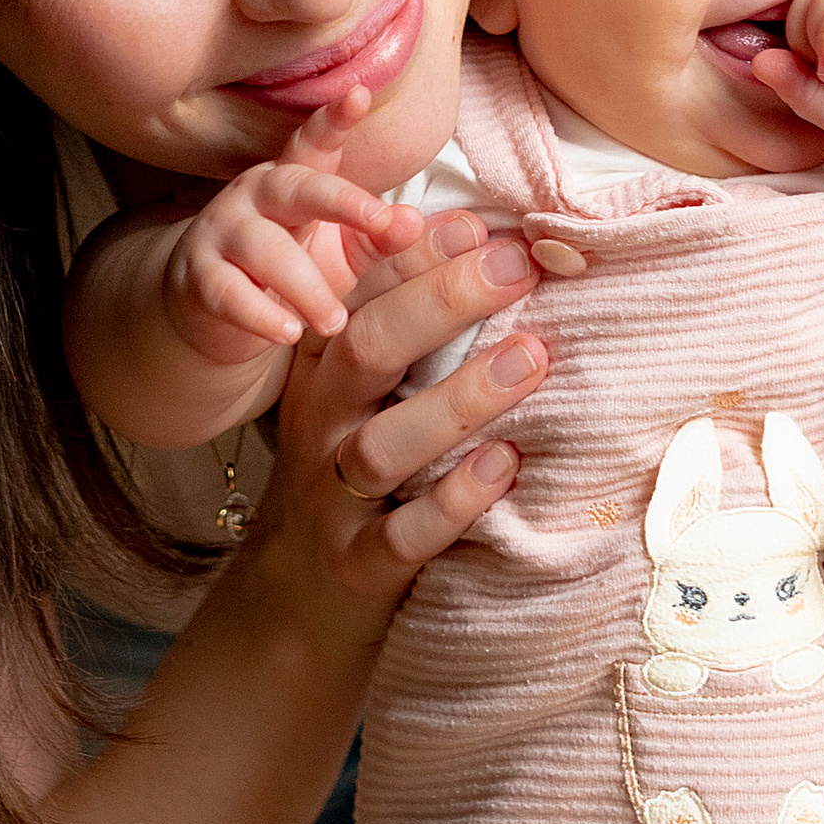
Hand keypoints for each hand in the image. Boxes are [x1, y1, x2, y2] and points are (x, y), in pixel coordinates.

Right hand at [160, 97, 426, 363]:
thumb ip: (379, 238)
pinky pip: (228, 293)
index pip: (316, 143)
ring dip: (306, 285)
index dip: (335, 119)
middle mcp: (256, 194)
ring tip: (335, 321)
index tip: (361, 95)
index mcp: (296, 178)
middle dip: (341, 200)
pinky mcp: (198, 277)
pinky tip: (288, 333)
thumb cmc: (290, 267)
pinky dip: (260, 315)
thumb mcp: (341, 251)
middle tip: (381, 222)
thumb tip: (414, 222)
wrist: (212, 308)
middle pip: (296, 186)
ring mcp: (222, 233)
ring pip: (264, 248)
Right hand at [239, 214, 557, 647]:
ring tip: (530, 360)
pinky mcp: (360, 563)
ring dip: (458, 398)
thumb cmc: (353, 470)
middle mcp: (324, 422)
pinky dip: (454, 500)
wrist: (293, 596)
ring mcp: (336, 496)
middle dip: (441, 301)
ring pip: (384, 444)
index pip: (362, 295)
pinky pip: (404, 534)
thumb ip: (407, 319)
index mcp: (325, 369)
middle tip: (517, 268)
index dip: (417, 255)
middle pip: (367, 349)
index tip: (484, 226)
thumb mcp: (361, 390)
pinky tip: (505, 465)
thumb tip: (484, 234)